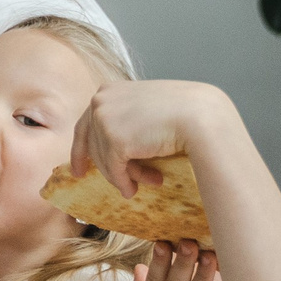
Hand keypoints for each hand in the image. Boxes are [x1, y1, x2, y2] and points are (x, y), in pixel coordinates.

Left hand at [70, 81, 228, 199]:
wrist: (201, 115)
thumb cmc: (183, 112)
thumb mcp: (147, 108)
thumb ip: (128, 119)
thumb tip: (115, 148)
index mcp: (107, 90)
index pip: (86, 124)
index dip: (81, 149)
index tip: (80, 170)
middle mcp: (100, 101)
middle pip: (93, 146)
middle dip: (109, 169)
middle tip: (124, 186)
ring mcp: (104, 119)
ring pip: (105, 160)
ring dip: (127, 175)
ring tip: (151, 181)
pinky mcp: (114, 140)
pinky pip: (114, 170)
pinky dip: (123, 182)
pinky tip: (132, 190)